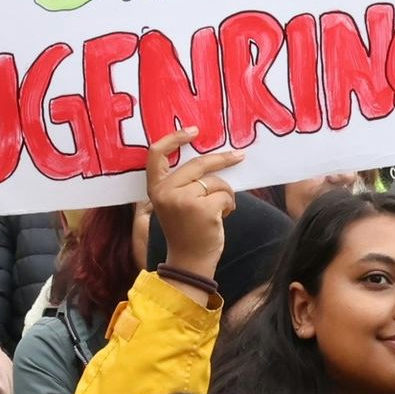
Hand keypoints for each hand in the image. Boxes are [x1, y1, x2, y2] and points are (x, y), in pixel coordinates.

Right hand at [143, 130, 246, 281]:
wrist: (189, 262)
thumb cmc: (186, 231)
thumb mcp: (174, 203)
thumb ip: (181, 182)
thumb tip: (209, 156)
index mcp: (155, 188)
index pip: (156, 154)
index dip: (174, 138)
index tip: (194, 131)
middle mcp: (165, 192)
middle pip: (198, 164)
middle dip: (222, 160)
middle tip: (239, 156)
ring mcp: (183, 200)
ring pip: (215, 181)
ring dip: (225, 193)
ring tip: (219, 210)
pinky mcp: (202, 209)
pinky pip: (225, 195)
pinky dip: (229, 205)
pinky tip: (221, 217)